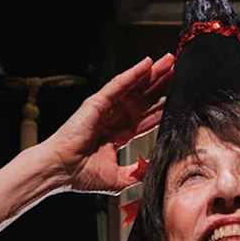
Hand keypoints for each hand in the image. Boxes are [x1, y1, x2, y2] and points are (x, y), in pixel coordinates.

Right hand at [43, 55, 175, 193]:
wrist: (61, 171)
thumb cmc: (81, 176)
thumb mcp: (119, 179)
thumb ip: (137, 173)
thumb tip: (154, 170)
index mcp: (118, 136)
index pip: (146, 119)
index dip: (162, 108)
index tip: (177, 100)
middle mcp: (113, 119)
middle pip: (143, 99)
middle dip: (161, 86)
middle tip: (177, 72)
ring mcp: (105, 109)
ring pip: (134, 88)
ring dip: (152, 74)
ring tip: (169, 61)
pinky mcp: (97, 102)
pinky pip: (119, 84)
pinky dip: (133, 73)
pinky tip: (147, 64)